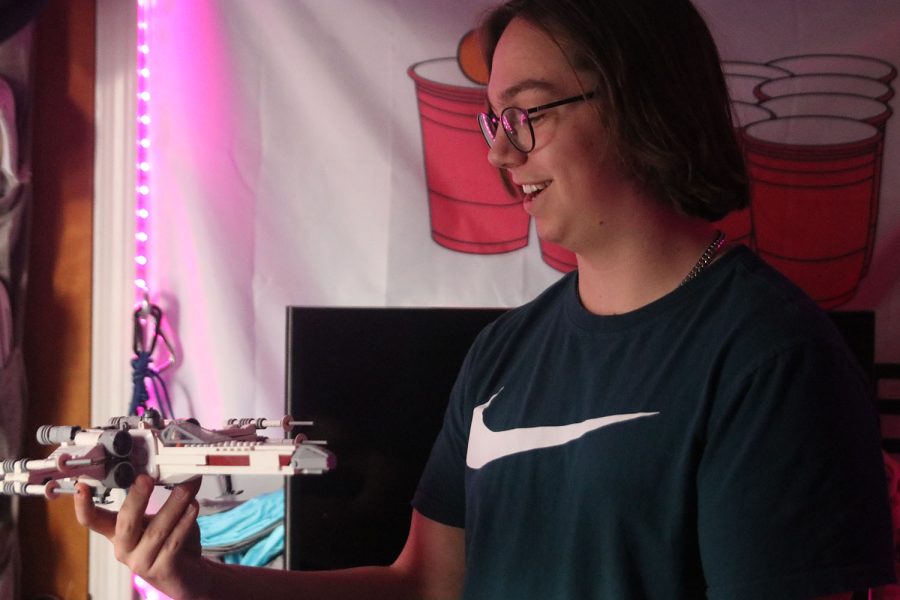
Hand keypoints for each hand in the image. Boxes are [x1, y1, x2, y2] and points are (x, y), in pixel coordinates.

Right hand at [73, 473, 206, 598]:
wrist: (187, 573)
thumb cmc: (171, 541)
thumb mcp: (160, 517)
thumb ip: (163, 497)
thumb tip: (177, 469)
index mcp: (117, 532)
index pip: (93, 520)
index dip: (83, 505)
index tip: (81, 486)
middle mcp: (124, 548)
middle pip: (125, 522)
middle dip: (136, 498)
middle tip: (146, 478)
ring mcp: (141, 561)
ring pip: (156, 530)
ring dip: (173, 505)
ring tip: (185, 488)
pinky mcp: (161, 570)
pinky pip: (173, 542)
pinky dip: (184, 522)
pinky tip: (193, 507)